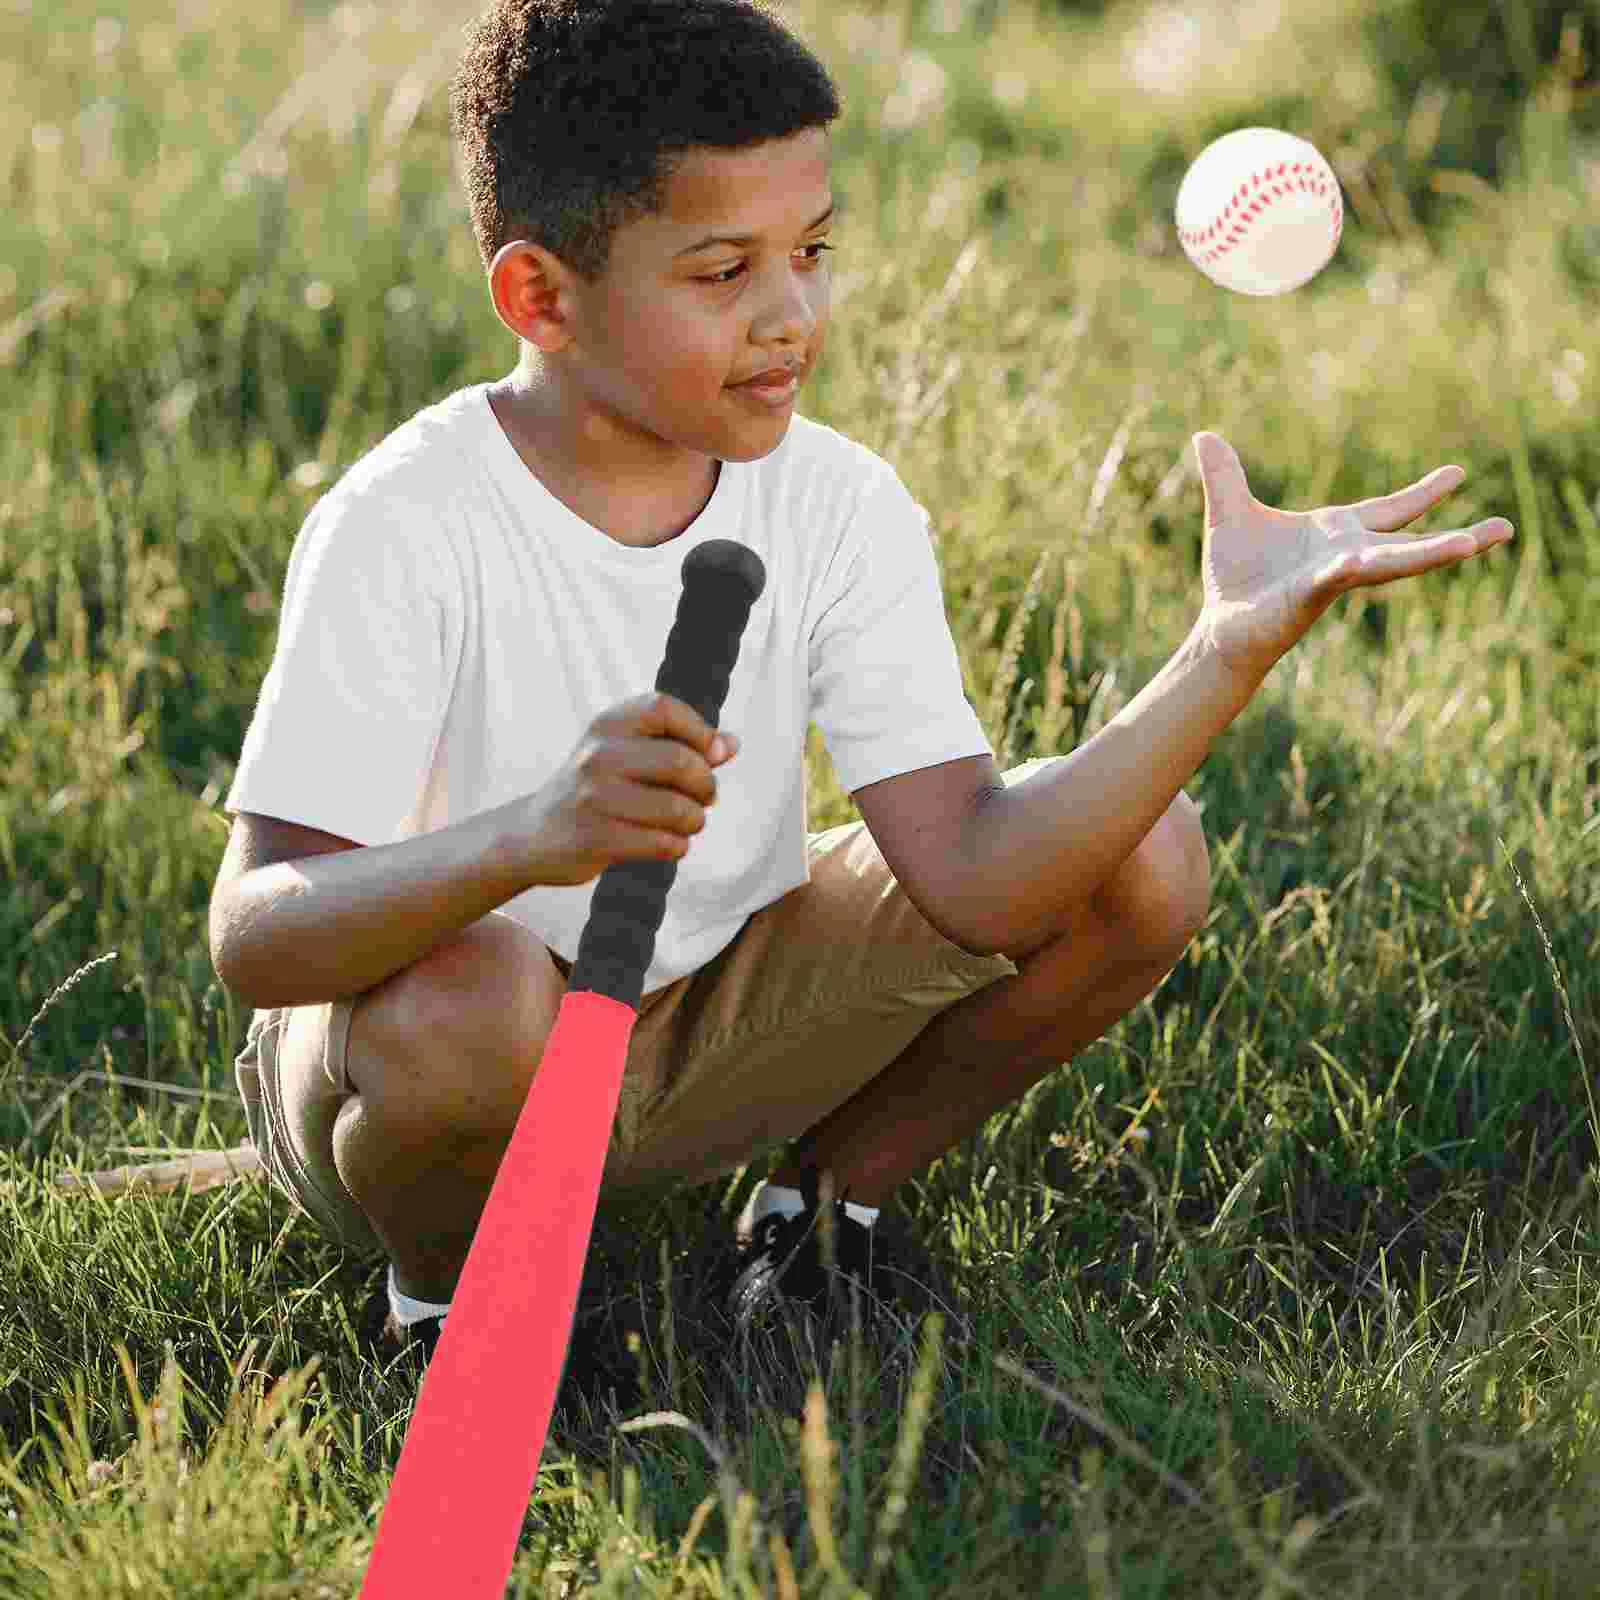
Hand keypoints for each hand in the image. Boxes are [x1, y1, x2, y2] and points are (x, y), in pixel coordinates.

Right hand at [518, 692, 738, 886]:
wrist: (532, 835)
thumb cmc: (592, 790)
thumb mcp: (624, 753)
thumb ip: (677, 744)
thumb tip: (730, 745)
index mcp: (607, 725)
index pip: (665, 708)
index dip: (700, 730)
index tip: (713, 754)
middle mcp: (598, 756)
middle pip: (682, 761)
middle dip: (706, 785)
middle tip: (705, 798)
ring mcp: (595, 798)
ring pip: (679, 809)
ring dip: (695, 821)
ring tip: (688, 823)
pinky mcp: (597, 839)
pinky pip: (665, 843)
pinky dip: (678, 845)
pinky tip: (670, 843)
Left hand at [1191, 432, 1514, 682]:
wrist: (1220, 627)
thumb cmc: (1234, 578)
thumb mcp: (1228, 513)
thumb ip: (1225, 476)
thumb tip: (1205, 435)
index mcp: (1336, 534)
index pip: (1389, 510)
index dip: (1423, 494)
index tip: (1459, 471)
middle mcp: (1346, 555)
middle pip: (1410, 542)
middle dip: (1457, 538)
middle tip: (1505, 529)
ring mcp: (1334, 576)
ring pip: (1392, 562)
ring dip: (1433, 553)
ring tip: (1473, 542)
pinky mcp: (1311, 594)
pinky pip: (1341, 575)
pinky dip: (1358, 564)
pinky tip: (1368, 556)